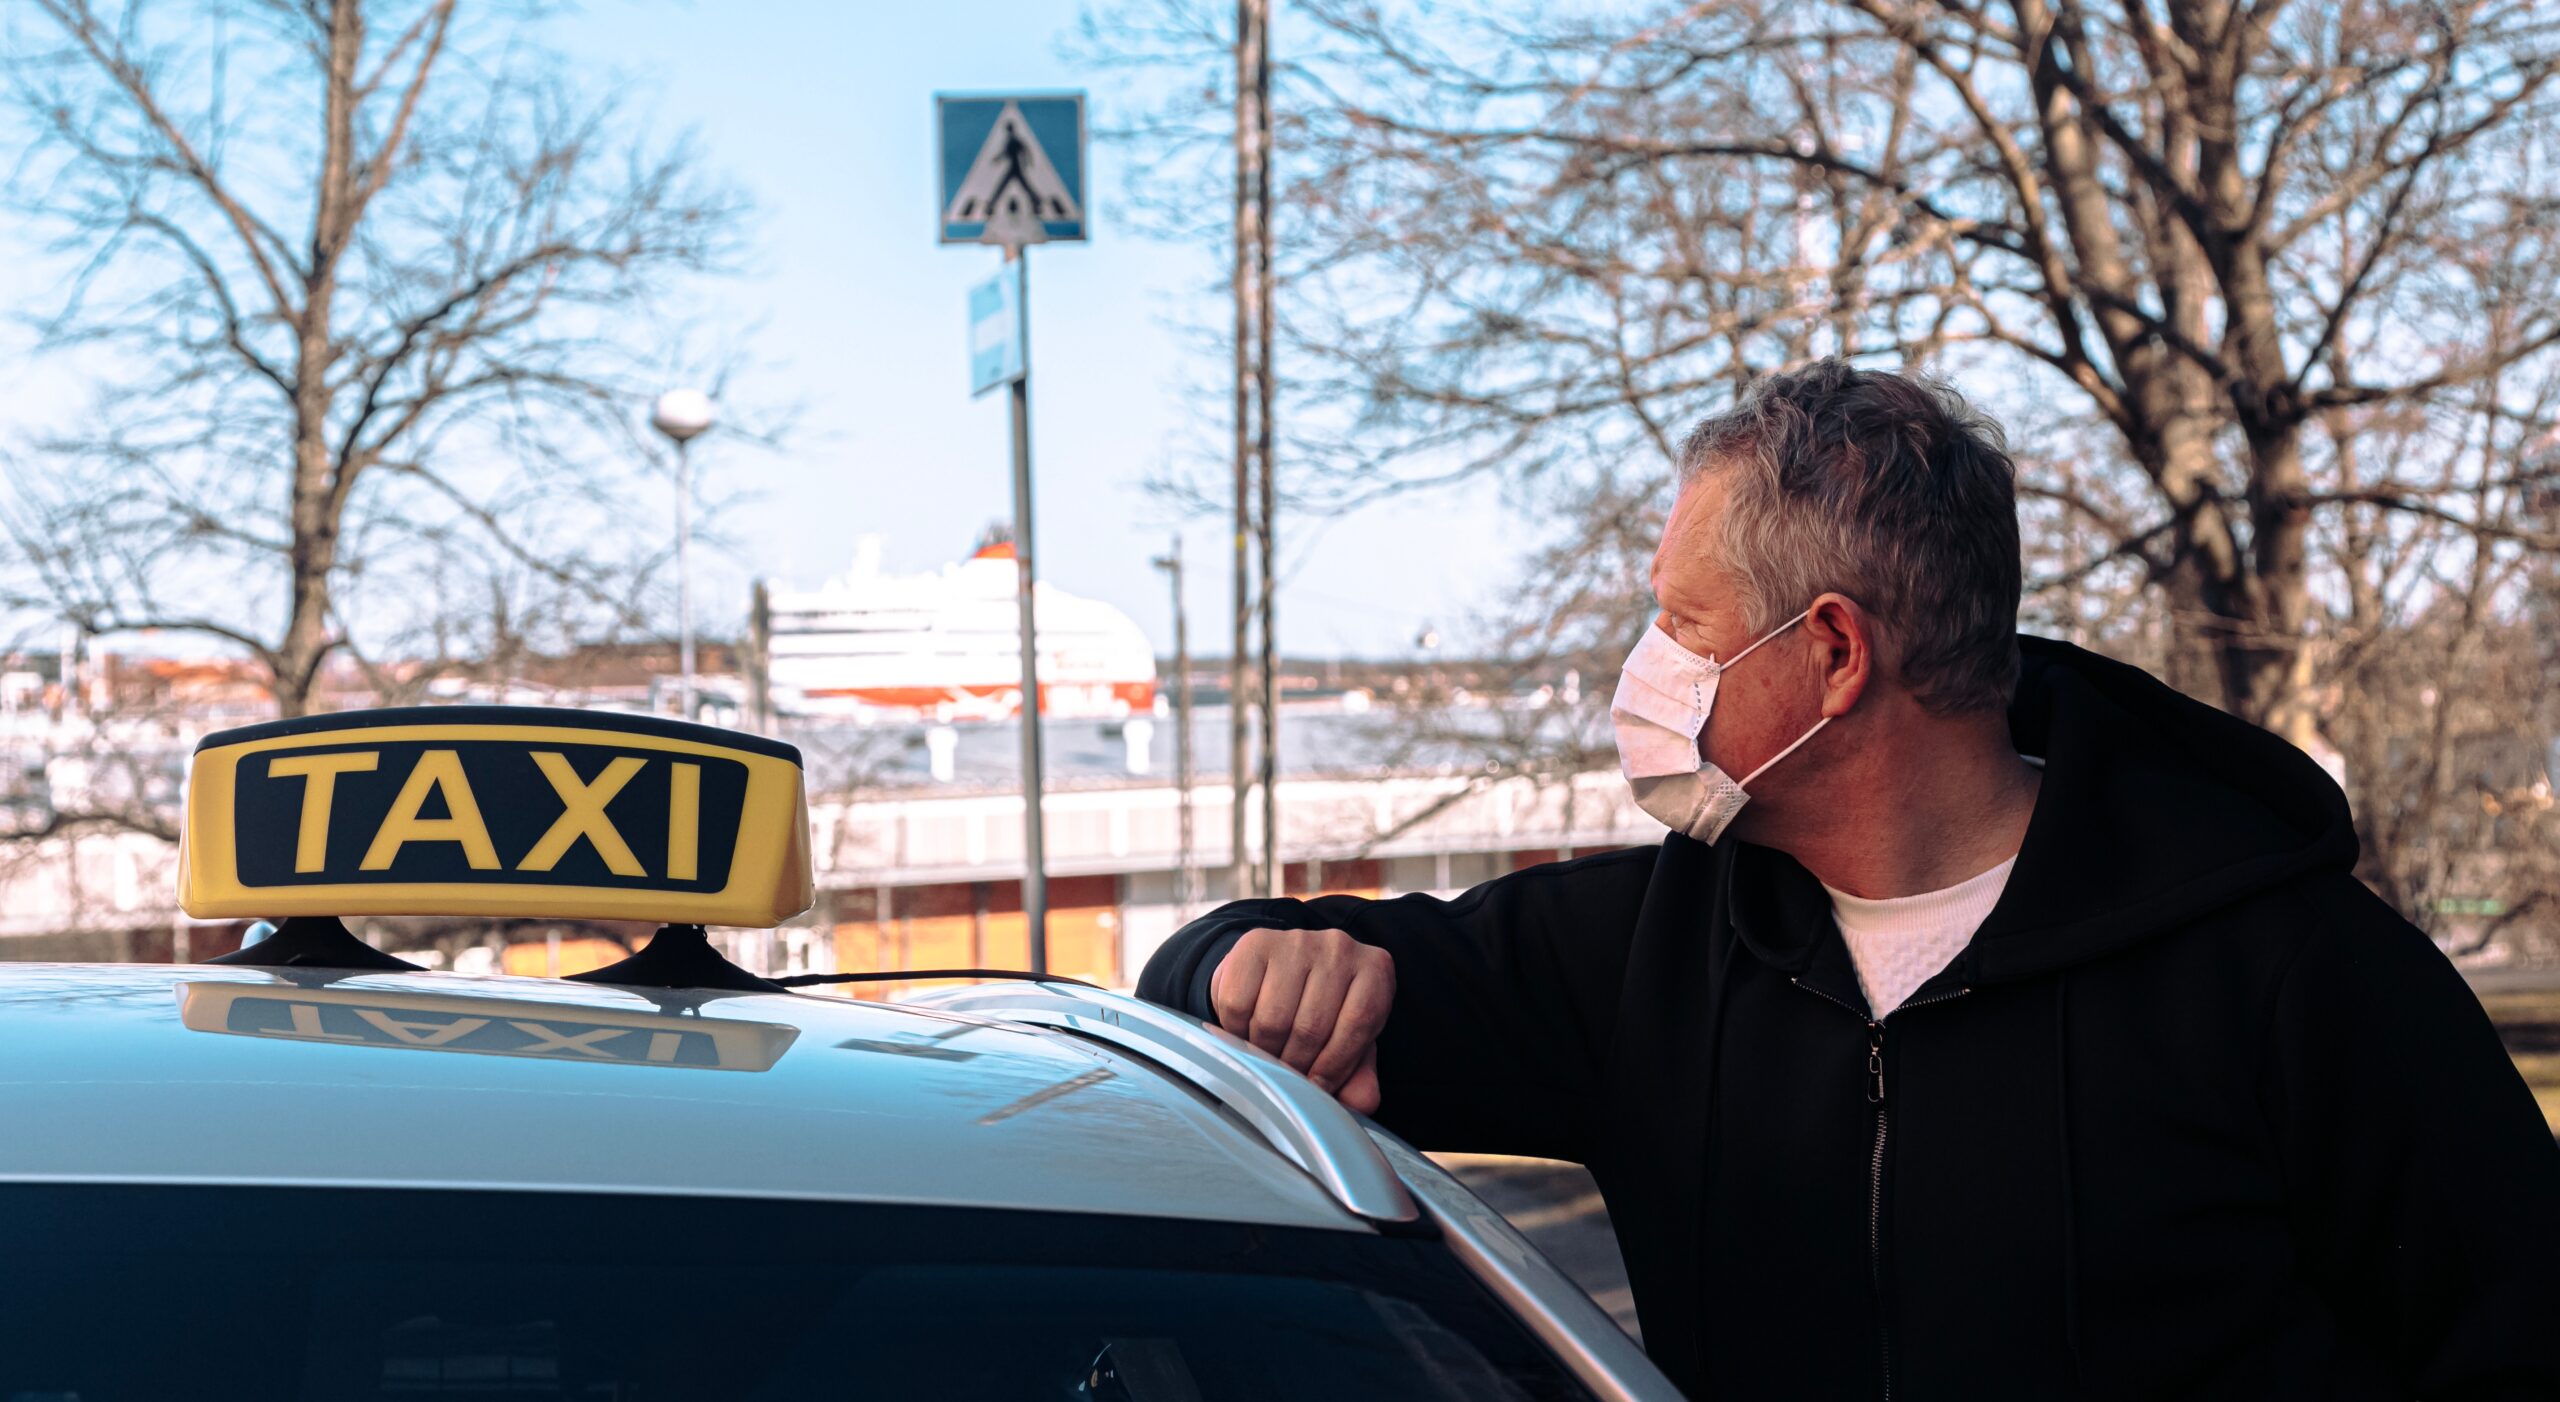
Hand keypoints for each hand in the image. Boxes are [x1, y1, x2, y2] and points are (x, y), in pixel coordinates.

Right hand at [1208, 927, 1395, 1114]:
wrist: (1278, 972)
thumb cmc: (1322, 1013)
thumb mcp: (1348, 1042)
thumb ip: (1360, 1075)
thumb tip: (1362, 1102)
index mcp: (1374, 970)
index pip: (1358, 1024)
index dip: (1335, 1066)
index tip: (1317, 1088)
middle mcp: (1340, 947)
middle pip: (1312, 1025)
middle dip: (1296, 1065)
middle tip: (1286, 1076)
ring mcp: (1297, 940)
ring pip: (1273, 1019)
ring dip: (1265, 1051)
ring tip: (1267, 1055)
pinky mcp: (1256, 943)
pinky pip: (1238, 1004)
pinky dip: (1237, 1031)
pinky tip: (1246, 1032)